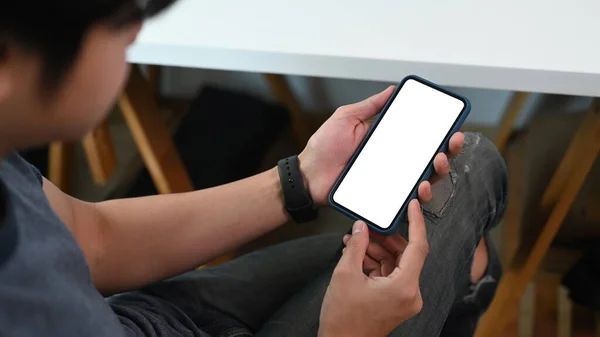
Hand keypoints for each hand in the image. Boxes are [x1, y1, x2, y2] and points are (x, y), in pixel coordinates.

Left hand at [298, 86, 463, 204]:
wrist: (308, 175)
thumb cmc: (324, 148)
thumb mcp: (346, 118)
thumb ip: (370, 106)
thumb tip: (392, 90)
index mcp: (387, 141)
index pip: (420, 137)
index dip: (440, 134)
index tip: (452, 128)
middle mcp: (393, 161)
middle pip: (429, 159)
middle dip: (448, 152)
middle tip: (450, 144)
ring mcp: (389, 181)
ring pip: (424, 180)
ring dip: (437, 172)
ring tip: (436, 163)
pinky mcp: (382, 197)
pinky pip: (404, 200)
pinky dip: (417, 196)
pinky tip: (420, 188)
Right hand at [319, 200, 428, 336]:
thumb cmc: (343, 319)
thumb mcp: (346, 274)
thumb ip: (357, 246)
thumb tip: (362, 227)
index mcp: (405, 286)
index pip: (418, 246)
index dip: (417, 222)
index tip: (413, 206)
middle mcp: (410, 294)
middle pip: (405, 254)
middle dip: (385, 238)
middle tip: (368, 226)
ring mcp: (404, 299)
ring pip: (396, 264)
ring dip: (377, 251)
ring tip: (356, 241)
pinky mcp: (395, 302)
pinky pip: (390, 275)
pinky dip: (376, 264)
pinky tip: (358, 255)